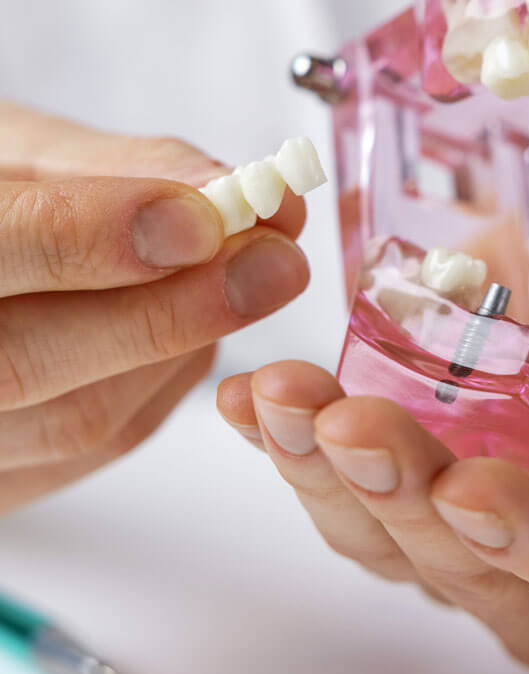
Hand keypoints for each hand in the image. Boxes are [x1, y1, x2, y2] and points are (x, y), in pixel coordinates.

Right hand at [0, 103, 309, 511]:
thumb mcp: (14, 150)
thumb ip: (113, 168)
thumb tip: (231, 190)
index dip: (96, 238)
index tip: (206, 219)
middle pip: (28, 364)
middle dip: (172, 310)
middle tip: (278, 262)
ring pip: (82, 420)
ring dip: (182, 345)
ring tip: (237, 277)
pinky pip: (99, 445)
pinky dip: (163, 381)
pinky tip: (191, 330)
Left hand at [216, 200, 528, 664]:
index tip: (477, 486)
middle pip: (475, 573)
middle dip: (408, 501)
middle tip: (356, 425)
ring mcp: (477, 541)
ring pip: (392, 543)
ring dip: (329, 478)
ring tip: (288, 402)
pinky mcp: (416, 491)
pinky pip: (346, 490)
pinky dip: (297, 445)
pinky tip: (263, 400)